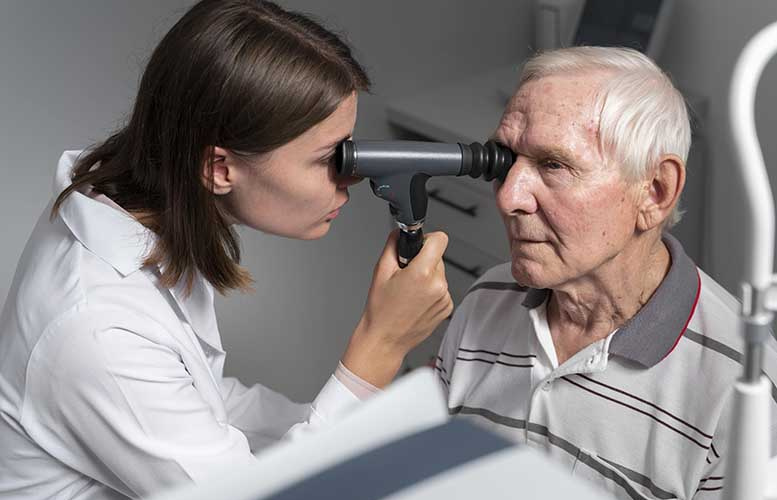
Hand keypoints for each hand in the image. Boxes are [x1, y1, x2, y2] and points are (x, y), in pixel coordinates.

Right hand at [341, 229, 452, 387]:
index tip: (419, 245)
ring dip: (427, 276)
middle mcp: (438, 285)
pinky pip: (441, 288)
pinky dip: (431, 291)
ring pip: (440, 273)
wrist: (385, 339)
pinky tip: (416, 300)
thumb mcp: (381, 271)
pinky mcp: (447, 308)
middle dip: (423, 260)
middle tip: (405, 275)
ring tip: (409, 291)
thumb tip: (400, 233)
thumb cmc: (381, 310)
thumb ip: (393, 245)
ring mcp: (444, 298)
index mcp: (422, 273)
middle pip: (438, 257)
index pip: (440, 239)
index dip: (428, 239)